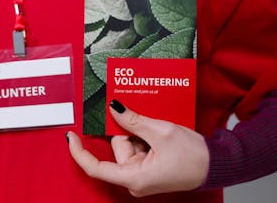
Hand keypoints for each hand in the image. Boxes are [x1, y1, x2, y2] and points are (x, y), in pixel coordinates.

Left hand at [67, 99, 208, 196]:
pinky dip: (144, 137)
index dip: (79, 152)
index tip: (71, 136)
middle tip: (139, 117)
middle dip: (127, 130)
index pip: (95, 168)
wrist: (217, 165)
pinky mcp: (149, 169)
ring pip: (128, 146)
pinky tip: (157, 132)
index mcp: (133, 177)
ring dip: (138, 132)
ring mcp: (142, 175)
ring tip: (157, 128)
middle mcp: (134, 179)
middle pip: (117, 149)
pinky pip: (138, 149)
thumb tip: (113, 108)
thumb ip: (133, 120)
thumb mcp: (160, 132)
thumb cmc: (194, 156)